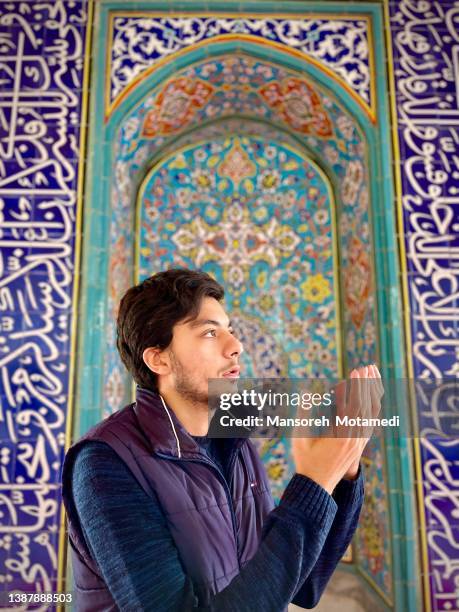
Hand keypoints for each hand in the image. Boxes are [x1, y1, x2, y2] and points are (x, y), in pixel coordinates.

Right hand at [291, 364, 382, 493]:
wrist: (317, 486)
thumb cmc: (306, 461)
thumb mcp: (300, 437)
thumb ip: (303, 414)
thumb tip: (306, 392)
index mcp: (342, 435)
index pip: (354, 405)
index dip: (356, 386)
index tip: (356, 370)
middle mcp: (355, 438)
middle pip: (367, 406)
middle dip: (367, 384)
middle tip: (367, 366)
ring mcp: (360, 441)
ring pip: (372, 413)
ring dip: (373, 392)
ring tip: (372, 375)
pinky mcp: (360, 443)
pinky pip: (371, 420)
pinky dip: (372, 404)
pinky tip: (372, 394)